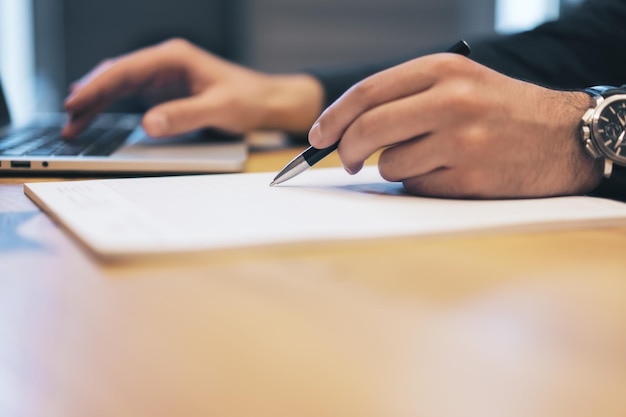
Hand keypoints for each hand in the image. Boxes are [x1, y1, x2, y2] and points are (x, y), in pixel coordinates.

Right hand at [63, 38, 322, 137]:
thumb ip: (185, 116)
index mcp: (174, 58)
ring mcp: (163, 76)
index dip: (97, 86)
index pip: (126, 69)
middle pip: (116, 74)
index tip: (75, 101)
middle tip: (68, 119)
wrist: (266, 102)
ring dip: (96, 101)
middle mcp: (164, 63)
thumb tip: (149, 123)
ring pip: (119, 84)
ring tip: (73, 123)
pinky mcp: (165, 90)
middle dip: (89, 95)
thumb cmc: (248, 99)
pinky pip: (129, 95)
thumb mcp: (219, 109)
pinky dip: (111, 105)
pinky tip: (95, 116)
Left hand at [308, 53, 601, 198]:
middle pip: (369, 129)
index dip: (333, 117)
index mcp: (443, 69)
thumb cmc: (501, 109)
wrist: (564, 136)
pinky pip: (417, 186)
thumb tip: (345, 128)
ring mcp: (462, 141)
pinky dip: (421, 183)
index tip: (318, 136)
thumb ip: (406, 97)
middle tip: (346, 160)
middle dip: (346, 149)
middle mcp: (452, 101)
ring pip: (390, 163)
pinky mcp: (470, 177)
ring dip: (396, 167)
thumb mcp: (459, 82)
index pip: (367, 93)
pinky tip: (450, 172)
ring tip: (430, 157)